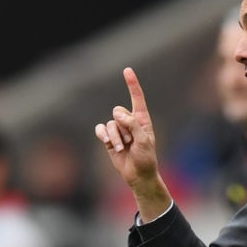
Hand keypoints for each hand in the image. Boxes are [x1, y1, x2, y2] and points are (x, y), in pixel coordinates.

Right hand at [94, 68, 171, 220]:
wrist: (138, 175)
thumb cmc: (146, 158)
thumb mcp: (144, 140)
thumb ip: (132, 124)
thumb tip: (116, 114)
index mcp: (142, 119)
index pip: (136, 98)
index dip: (132, 84)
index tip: (127, 70)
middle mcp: (129, 122)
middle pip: (118, 112)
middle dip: (122, 127)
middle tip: (130, 141)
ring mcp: (119, 130)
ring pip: (110, 124)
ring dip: (116, 137)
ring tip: (123, 148)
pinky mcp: (109, 139)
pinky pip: (101, 130)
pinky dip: (104, 136)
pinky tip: (109, 144)